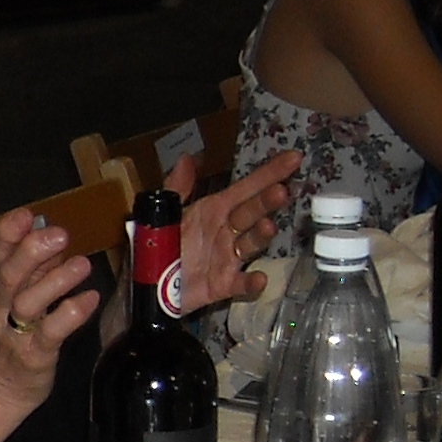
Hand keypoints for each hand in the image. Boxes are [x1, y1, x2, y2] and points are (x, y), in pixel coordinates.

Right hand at [0, 208, 100, 409]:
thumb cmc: (7, 339)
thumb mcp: (9, 301)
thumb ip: (31, 270)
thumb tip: (50, 235)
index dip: (7, 235)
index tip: (26, 216)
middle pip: (10, 276)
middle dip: (33, 252)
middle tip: (60, 234)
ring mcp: (14, 334)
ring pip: (29, 303)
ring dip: (56, 281)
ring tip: (83, 265)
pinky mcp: (34, 356)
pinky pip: (52, 333)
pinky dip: (70, 314)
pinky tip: (89, 299)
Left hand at [164, 147, 297, 314]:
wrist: (148, 283)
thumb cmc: (164, 243)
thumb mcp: (168, 212)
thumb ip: (178, 187)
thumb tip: (187, 158)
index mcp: (215, 210)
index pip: (246, 187)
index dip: (268, 173)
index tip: (293, 158)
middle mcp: (227, 231)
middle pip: (251, 212)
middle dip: (267, 202)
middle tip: (281, 192)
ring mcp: (227, 257)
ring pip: (250, 243)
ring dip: (261, 235)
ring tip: (268, 226)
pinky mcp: (224, 284)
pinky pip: (240, 283)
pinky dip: (251, 282)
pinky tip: (259, 278)